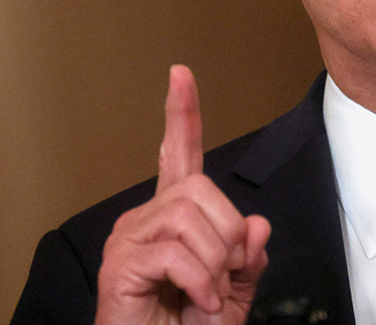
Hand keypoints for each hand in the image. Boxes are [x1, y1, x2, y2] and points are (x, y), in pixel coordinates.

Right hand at [95, 65, 271, 324]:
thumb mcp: (233, 293)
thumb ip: (247, 257)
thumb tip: (256, 224)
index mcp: (172, 220)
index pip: (178, 155)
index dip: (182, 115)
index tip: (181, 75)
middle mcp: (145, 220)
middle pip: (200, 188)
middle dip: (227, 234)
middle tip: (223, 274)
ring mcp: (128, 240)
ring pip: (190, 218)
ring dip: (214, 263)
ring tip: (206, 293)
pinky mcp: (120, 265)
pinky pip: (176, 254)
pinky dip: (199, 282)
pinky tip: (195, 301)